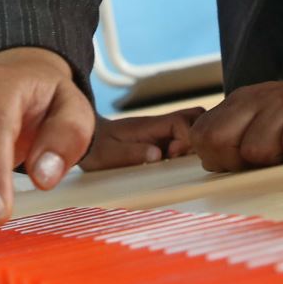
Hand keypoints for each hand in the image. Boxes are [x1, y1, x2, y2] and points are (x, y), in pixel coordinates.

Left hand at [82, 108, 202, 170]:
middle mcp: (158, 125)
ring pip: (190, 127)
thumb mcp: (109, 154)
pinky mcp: (159, 139)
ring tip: (176, 163)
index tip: (173, 155)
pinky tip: (172, 165)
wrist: (86, 140)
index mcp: (149, 125)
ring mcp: (160, 131)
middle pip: (193, 118)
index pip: (182, 121)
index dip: (186, 138)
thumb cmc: (95, 147)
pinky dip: (184, 150)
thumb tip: (157, 154)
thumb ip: (132, 154)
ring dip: (191, 145)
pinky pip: (181, 138)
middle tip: (181, 159)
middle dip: (196, 137)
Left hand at [190, 80, 282, 171]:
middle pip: (220, 143)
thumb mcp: (263, 131)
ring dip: (279, 162)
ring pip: (257, 150)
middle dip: (241, 163)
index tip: (243, 164)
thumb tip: (207, 164)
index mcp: (241, 103)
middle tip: (272, 161)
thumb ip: (233, 145)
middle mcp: (260, 98)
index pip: (202, 136)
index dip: (218, 159)